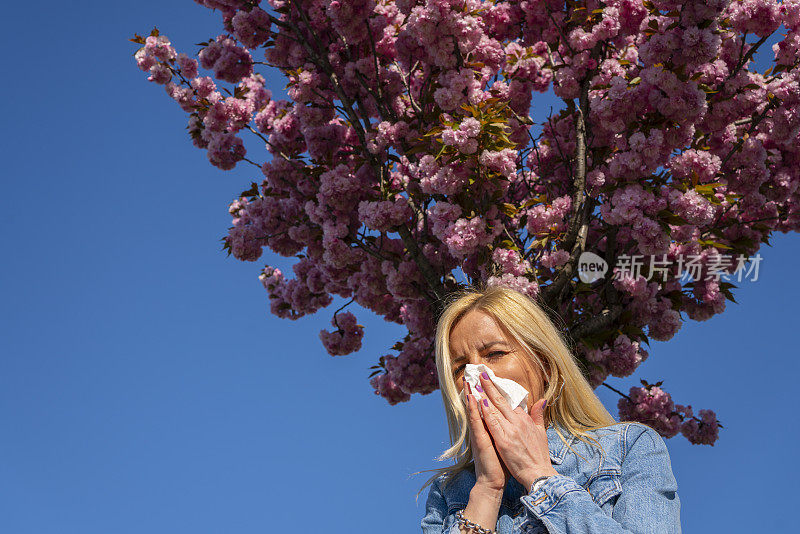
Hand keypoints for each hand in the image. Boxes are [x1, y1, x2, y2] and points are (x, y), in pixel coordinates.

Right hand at [464, 377, 508, 492]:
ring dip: (471, 396)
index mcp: (492, 429)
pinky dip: (473, 409)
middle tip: (475, 374)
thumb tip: (518, 419)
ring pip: (475, 410)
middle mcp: (483, 429)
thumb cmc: (502, 464)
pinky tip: (471, 399)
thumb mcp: (508, 443)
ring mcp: (480, 433)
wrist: (493, 481)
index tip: (486, 380)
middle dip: (478, 389)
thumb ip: (512, 430)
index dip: (487, 394)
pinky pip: (475, 421)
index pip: (489, 408)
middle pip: (480, 405)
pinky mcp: (479, 439)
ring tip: (468, 381)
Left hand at [478, 372, 558, 490]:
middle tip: (481, 374)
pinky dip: (486, 412)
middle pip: (501, 400)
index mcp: (524, 420)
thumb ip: (538, 415)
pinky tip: (480, 402)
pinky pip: (492, 423)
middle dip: (490, 386)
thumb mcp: (541, 432)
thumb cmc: (538, 455)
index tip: (491, 380)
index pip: (510, 401)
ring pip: (495, 409)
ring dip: (484, 395)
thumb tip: (542, 400)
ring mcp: (510, 431)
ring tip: (475, 383)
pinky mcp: (503, 441)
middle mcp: (517, 422)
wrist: (538, 473)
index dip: (499, 390)